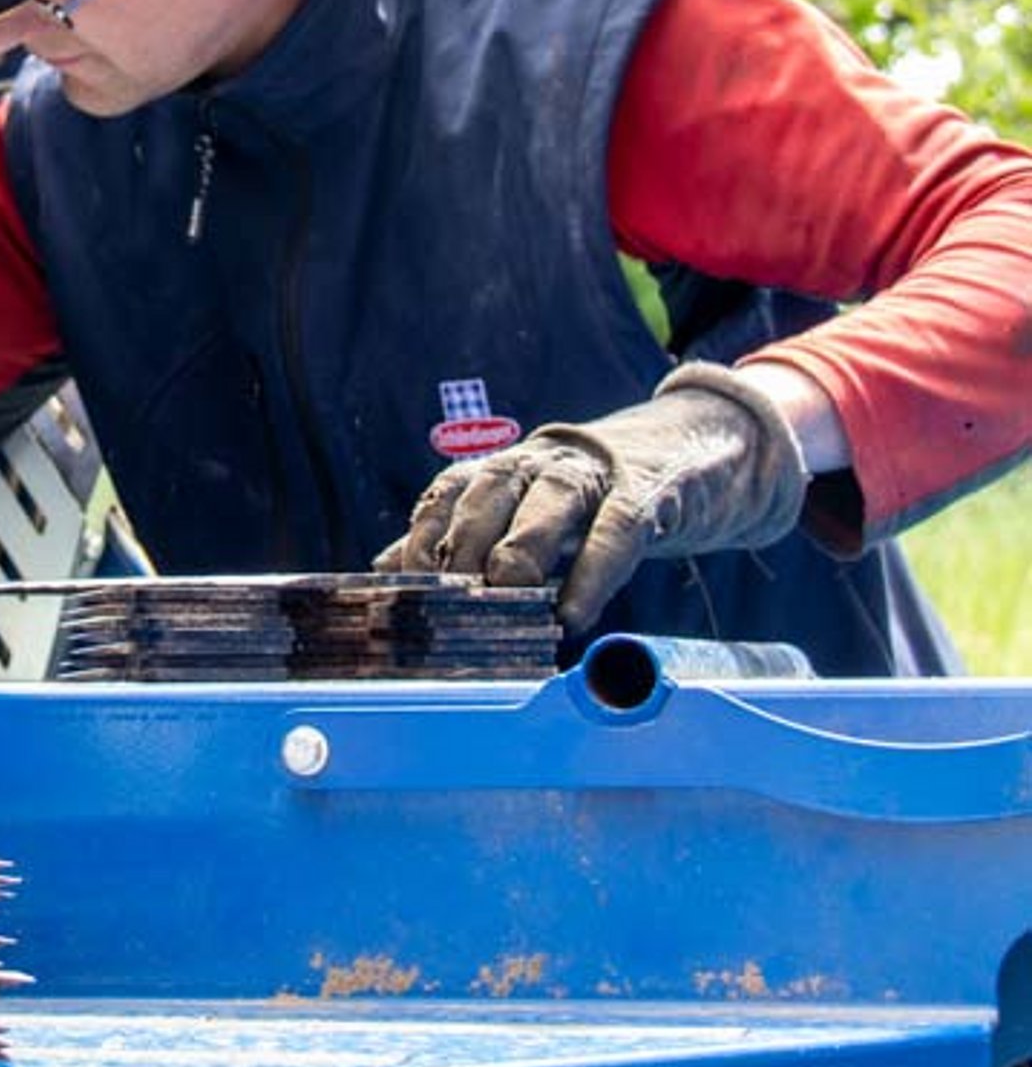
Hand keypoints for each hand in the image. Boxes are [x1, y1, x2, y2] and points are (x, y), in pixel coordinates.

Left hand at [379, 362, 811, 634]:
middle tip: (452, 603)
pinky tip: (574, 614)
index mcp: (503, 468)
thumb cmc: (587, 499)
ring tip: (509, 601)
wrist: (685, 451)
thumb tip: (382, 573)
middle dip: (465, 546)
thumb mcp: (523, 516)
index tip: (406, 589)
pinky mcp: (648, 490)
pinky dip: (593, 571)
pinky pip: (619, 527)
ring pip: (548, 500)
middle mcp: (541, 460)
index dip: (423, 538)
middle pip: (490, 492)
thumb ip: (457, 540)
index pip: (448, 493)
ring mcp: (595, 471)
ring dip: (522, 550)